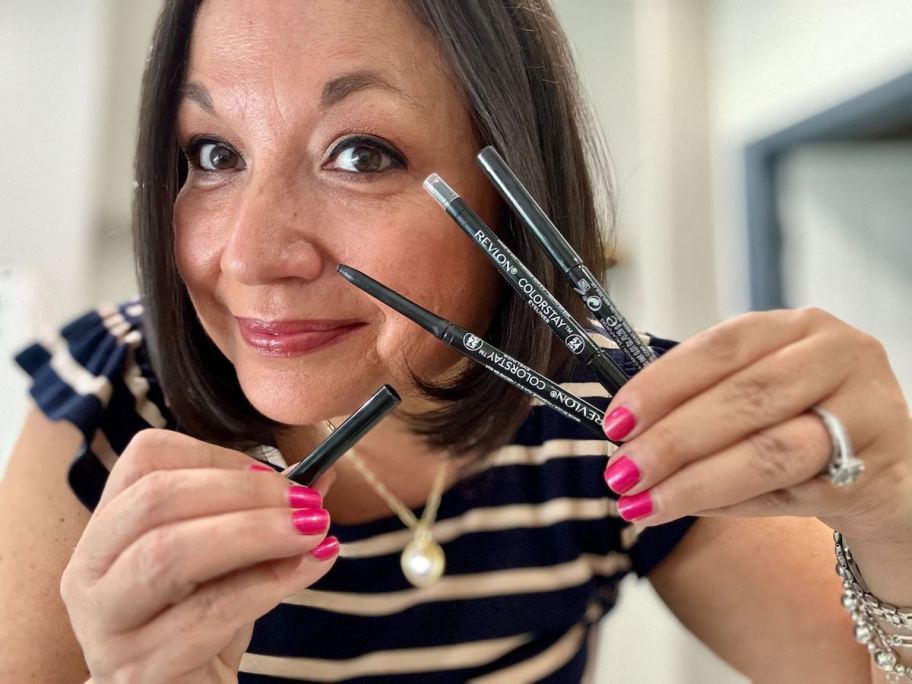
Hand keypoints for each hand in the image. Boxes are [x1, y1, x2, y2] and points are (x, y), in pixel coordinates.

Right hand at [61, 429, 338, 683]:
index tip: (278, 475)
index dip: (217, 456)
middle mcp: (90, 573)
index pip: (146, 460)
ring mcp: (106, 627)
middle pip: (157, 500)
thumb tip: (322, 475)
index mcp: (108, 530)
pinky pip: (208, 613)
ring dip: (256, 532)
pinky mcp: (140, 672)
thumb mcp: (231, 560)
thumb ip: (265, 515)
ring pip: (170, 554)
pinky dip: (270, 582)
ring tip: (314, 529)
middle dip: (244, 493)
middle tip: (307, 500)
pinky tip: (311, 567)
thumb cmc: (202, 623)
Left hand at [601, 308, 911, 543]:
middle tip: (620, 471)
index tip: (615, 421)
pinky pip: (789, 492)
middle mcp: (838, 355)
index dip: (662, 383)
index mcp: (797, 327)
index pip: (721, 347)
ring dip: (693, 482)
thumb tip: (620, 430)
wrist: (887, 474)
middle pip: (743, 398)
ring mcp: (866, 410)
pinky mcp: (875, 470)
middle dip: (670, 440)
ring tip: (641, 503)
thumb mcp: (757, 394)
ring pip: (768, 450)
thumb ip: (699, 399)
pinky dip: (729, 504)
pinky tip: (687, 511)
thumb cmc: (803, 423)